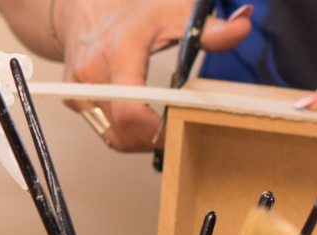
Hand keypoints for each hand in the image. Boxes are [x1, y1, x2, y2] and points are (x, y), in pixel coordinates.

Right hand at [54, 0, 253, 151]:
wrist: (83, 9)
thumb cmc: (130, 10)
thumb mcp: (173, 12)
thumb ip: (209, 28)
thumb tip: (242, 27)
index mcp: (117, 54)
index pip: (130, 111)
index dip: (155, 133)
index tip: (178, 132)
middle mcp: (91, 75)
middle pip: (122, 131)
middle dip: (151, 139)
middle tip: (175, 131)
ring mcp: (78, 91)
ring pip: (112, 136)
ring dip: (138, 140)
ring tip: (158, 126)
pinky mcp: (74, 102)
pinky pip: (103, 130)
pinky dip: (124, 132)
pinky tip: (138, 120)